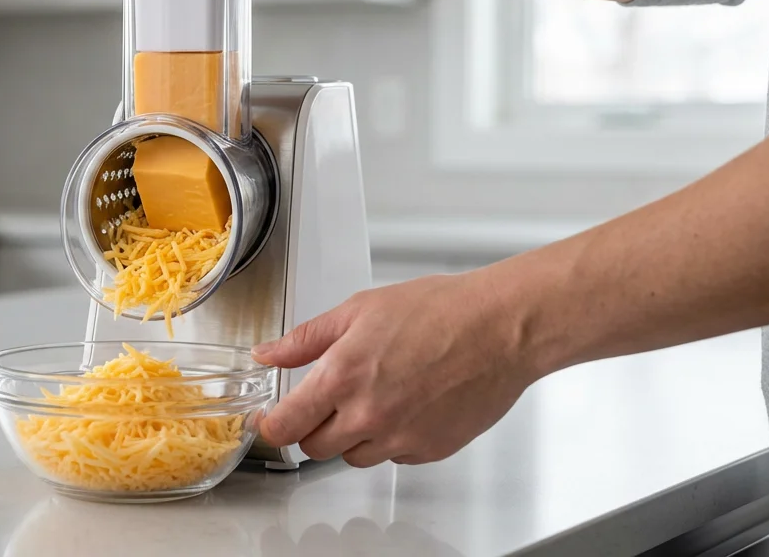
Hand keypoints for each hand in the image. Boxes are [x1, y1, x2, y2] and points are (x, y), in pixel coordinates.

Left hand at [252, 272, 539, 466]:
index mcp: (343, 376)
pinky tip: (405, 406)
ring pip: (353, 456)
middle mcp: (368, 415)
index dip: (271, 425)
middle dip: (312, 427)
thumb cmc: (439, 311)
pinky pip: (393, 457)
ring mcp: (400, 438)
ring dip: (352, 435)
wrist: (500, 329)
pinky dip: (391, 439)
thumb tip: (269, 354)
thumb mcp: (358, 310)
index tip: (270, 420)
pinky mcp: (429, 450)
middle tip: (328, 400)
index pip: (285, 426)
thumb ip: (306, 339)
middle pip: (314, 447)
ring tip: (375, 397)